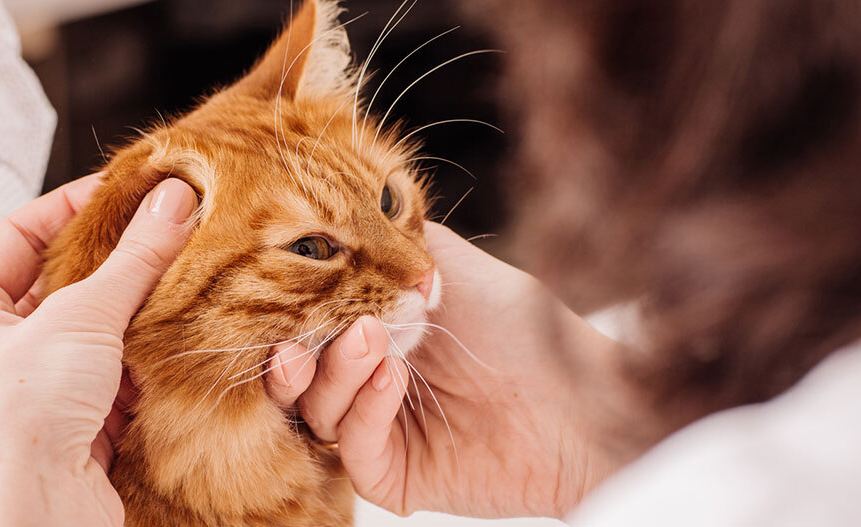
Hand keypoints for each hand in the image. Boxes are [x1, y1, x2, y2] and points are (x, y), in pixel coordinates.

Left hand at [0, 176, 197, 525]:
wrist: (35, 521)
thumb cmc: (21, 419)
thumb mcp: (80, 318)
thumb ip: (132, 259)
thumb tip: (173, 199)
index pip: (19, 233)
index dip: (74, 206)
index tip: (131, 189)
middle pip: (63, 282)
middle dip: (118, 259)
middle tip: (170, 228)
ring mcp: (37, 390)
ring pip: (97, 330)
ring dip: (139, 309)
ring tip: (186, 277)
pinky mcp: (76, 426)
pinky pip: (118, 374)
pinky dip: (149, 357)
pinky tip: (181, 339)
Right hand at [266, 222, 650, 518]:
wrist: (578, 398)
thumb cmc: (523, 328)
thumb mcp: (447, 265)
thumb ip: (387, 245)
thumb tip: (334, 222)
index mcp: (373, 332)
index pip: (305, 327)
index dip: (290, 313)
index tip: (282, 292)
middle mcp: (368, 381)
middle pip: (298, 375)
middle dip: (297, 352)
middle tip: (311, 332)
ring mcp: (380, 429)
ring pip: (317, 412)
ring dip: (335, 373)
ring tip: (373, 342)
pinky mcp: (394, 474)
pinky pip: (352, 450)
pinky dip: (363, 411)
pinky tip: (391, 378)